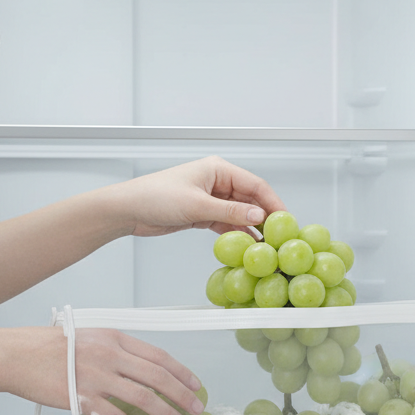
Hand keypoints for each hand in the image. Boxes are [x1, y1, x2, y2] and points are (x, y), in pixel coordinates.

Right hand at [5, 326, 203, 414]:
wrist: (18, 355)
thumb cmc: (52, 347)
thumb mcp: (91, 337)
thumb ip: (117, 350)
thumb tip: (144, 369)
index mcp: (114, 338)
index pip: (158, 356)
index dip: (181, 372)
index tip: (195, 385)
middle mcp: (109, 355)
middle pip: (157, 377)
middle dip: (182, 395)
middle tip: (196, 409)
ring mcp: (96, 377)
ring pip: (142, 398)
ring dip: (165, 414)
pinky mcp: (81, 398)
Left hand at [104, 156, 286, 237]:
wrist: (129, 210)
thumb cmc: (155, 197)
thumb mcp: (197, 206)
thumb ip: (230, 212)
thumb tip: (258, 217)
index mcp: (218, 169)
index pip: (255, 185)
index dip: (273, 203)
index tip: (285, 220)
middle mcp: (217, 182)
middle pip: (250, 199)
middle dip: (265, 217)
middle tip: (279, 235)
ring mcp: (211, 198)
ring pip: (240, 213)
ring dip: (251, 228)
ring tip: (266, 244)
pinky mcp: (203, 214)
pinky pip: (227, 223)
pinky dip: (237, 233)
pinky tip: (247, 245)